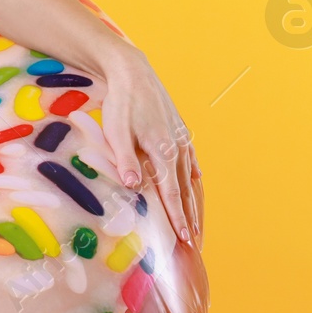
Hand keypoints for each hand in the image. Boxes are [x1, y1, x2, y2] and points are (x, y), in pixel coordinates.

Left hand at [97, 49, 200, 248]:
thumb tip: (135, 187)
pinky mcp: (179, 128)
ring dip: (191, 198)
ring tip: (194, 219)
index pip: (171, 192)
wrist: (133, 72)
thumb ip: (126, 160)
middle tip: (193, 241)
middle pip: (183, 188)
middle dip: (188, 215)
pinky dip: (192, 172)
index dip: (177, 216)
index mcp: (163, 150)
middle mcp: (178, 146)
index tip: (183, 237)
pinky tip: (195, 179)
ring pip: (188, 174)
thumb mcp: (116, 131)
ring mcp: (181, 137)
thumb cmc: (121, 102)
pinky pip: (189, 156)